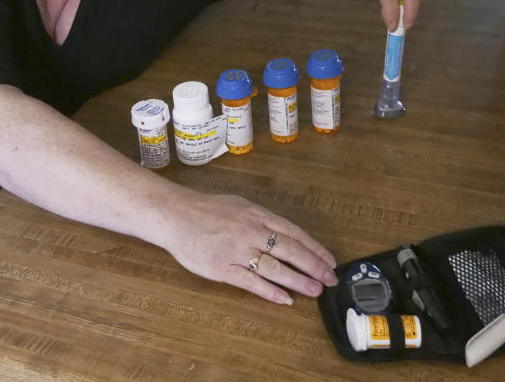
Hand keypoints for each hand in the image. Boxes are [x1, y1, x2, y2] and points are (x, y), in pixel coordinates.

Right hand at [162, 192, 337, 304]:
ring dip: (297, 280)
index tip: (329, 261)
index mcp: (257, 215)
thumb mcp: (240, 206)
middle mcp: (251, 232)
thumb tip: (285, 235)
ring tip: (314, 290)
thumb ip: (261, 220)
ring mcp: (237, 251)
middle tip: (330, 279)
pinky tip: (284, 299)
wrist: (175, 215)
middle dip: (313, 266)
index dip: (314, 248)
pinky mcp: (222, 268)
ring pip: (274, 268)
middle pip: (290, 250)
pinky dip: (269, 291)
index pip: (294, 233)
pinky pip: (250, 282)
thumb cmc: (206, 210)